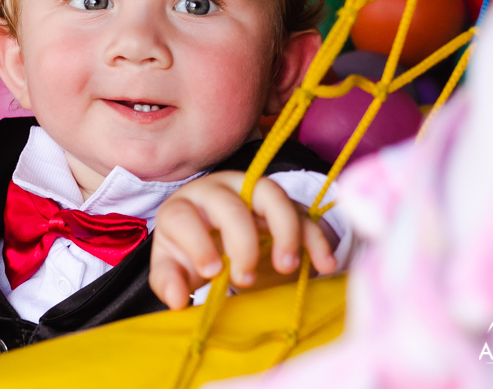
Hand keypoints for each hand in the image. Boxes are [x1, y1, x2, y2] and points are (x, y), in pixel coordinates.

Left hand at [150, 172, 337, 309]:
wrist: (212, 230)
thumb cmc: (188, 247)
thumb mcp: (172, 264)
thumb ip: (168, 281)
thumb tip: (176, 300)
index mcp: (183, 207)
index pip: (183, 217)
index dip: (197, 244)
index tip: (212, 272)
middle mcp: (216, 191)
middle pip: (231, 205)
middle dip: (241, 242)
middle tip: (245, 279)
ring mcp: (250, 192)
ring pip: (271, 195)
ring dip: (284, 230)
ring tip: (287, 267)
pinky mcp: (281, 203)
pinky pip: (303, 212)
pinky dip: (316, 237)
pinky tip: (324, 264)